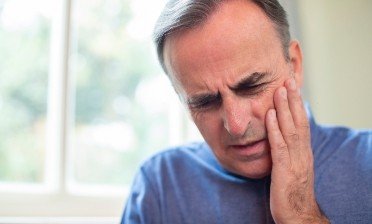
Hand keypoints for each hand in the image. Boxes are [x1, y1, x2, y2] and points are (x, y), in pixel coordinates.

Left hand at [265, 78, 328, 223]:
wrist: (298, 216)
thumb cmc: (292, 192)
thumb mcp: (292, 168)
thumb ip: (287, 152)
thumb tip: (278, 137)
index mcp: (304, 152)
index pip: (302, 123)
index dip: (297, 105)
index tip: (292, 87)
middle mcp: (302, 153)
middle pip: (299, 122)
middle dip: (293, 100)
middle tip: (288, 79)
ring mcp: (294, 161)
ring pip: (290, 129)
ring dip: (284, 109)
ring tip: (279, 90)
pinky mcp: (283, 170)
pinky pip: (279, 146)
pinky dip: (274, 129)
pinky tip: (268, 116)